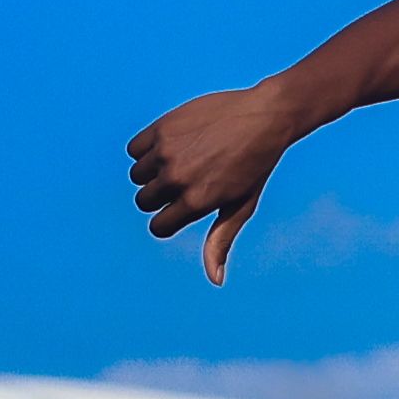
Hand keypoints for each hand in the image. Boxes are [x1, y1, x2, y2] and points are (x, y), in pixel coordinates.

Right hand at [126, 79, 305, 283]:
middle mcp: (177, 178)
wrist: (264, 117)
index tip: (186, 204)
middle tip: (188, 179)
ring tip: (182, 159)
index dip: (169, 218)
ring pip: (137, 175)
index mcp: (195, 203)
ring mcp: (167, 152)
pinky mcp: (161, 128)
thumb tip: (216, 281)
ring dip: (152, 172)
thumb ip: (220, 241)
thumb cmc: (255, 166)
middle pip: (144, 201)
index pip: (158, 226)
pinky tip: (171, 144)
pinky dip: (146, 150)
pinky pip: (134, 150)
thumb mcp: (241, 206)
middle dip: (160, 196)